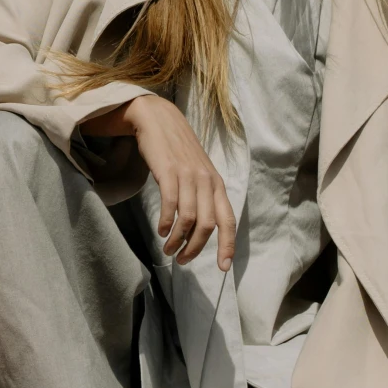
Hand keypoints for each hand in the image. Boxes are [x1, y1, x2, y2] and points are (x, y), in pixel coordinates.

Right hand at [87, 94, 235, 270]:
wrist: (159, 119)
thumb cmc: (178, 150)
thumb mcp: (198, 172)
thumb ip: (203, 196)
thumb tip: (201, 228)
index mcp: (216, 184)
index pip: (228, 221)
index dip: (227, 246)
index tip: (223, 268)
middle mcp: (206, 182)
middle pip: (207, 226)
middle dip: (195, 249)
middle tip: (181, 260)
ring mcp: (188, 176)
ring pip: (188, 219)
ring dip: (177, 240)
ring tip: (168, 249)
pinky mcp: (169, 172)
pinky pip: (171, 205)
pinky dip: (166, 223)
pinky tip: (160, 229)